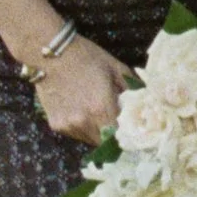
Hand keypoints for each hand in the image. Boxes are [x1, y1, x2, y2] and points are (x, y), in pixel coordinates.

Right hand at [25, 35, 129, 149]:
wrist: (50, 54)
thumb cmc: (86, 57)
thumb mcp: (117, 68)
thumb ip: (133, 89)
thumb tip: (146, 102)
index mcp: (101, 108)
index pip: (120, 136)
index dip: (128, 133)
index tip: (132, 127)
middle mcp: (84, 122)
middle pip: (106, 142)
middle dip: (114, 134)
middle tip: (117, 119)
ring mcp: (68, 125)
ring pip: (91, 139)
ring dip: (98, 131)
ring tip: (97, 112)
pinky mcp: (56, 125)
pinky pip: (76, 133)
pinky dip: (83, 127)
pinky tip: (81, 109)